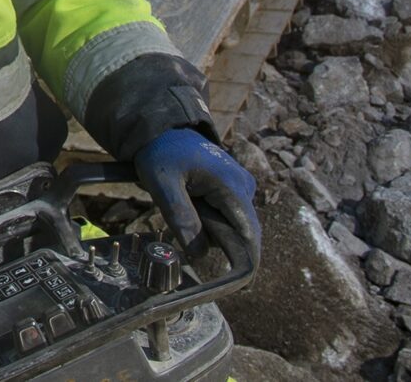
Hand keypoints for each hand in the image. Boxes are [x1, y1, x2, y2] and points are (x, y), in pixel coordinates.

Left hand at [132, 128, 260, 261]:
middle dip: (218, 239)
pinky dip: (211, 218)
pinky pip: (228, 215)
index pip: (249, 234)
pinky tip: (192, 204)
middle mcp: (244, 187)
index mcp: (232, 186)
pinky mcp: (233, 188)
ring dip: (212, 227)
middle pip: (242, 232)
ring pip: (233, 225)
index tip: (238, 282)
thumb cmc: (161, 152)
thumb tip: (198, 254)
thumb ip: (181, 217)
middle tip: (188, 229)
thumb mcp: (163, 184)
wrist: (162, 128)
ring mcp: (241, 187)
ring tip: (185, 204)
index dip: (246, 260)